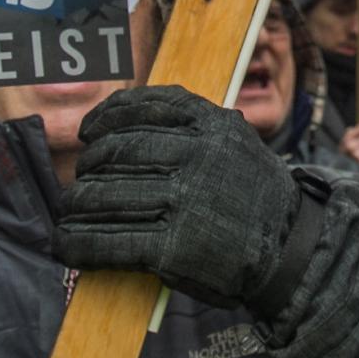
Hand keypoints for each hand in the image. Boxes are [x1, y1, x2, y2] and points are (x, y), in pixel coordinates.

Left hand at [56, 85, 301, 309]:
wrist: (291, 249)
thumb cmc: (255, 195)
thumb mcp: (236, 141)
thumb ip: (191, 123)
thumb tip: (121, 116)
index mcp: (211, 124)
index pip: (139, 108)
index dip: (103, 117)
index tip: (87, 131)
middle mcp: (196, 156)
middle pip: (114, 153)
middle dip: (87, 169)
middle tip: (80, 183)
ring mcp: (184, 202)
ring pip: (102, 197)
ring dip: (75, 207)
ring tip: (69, 215)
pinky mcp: (172, 248)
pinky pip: (108, 241)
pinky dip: (78, 245)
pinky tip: (66, 246)